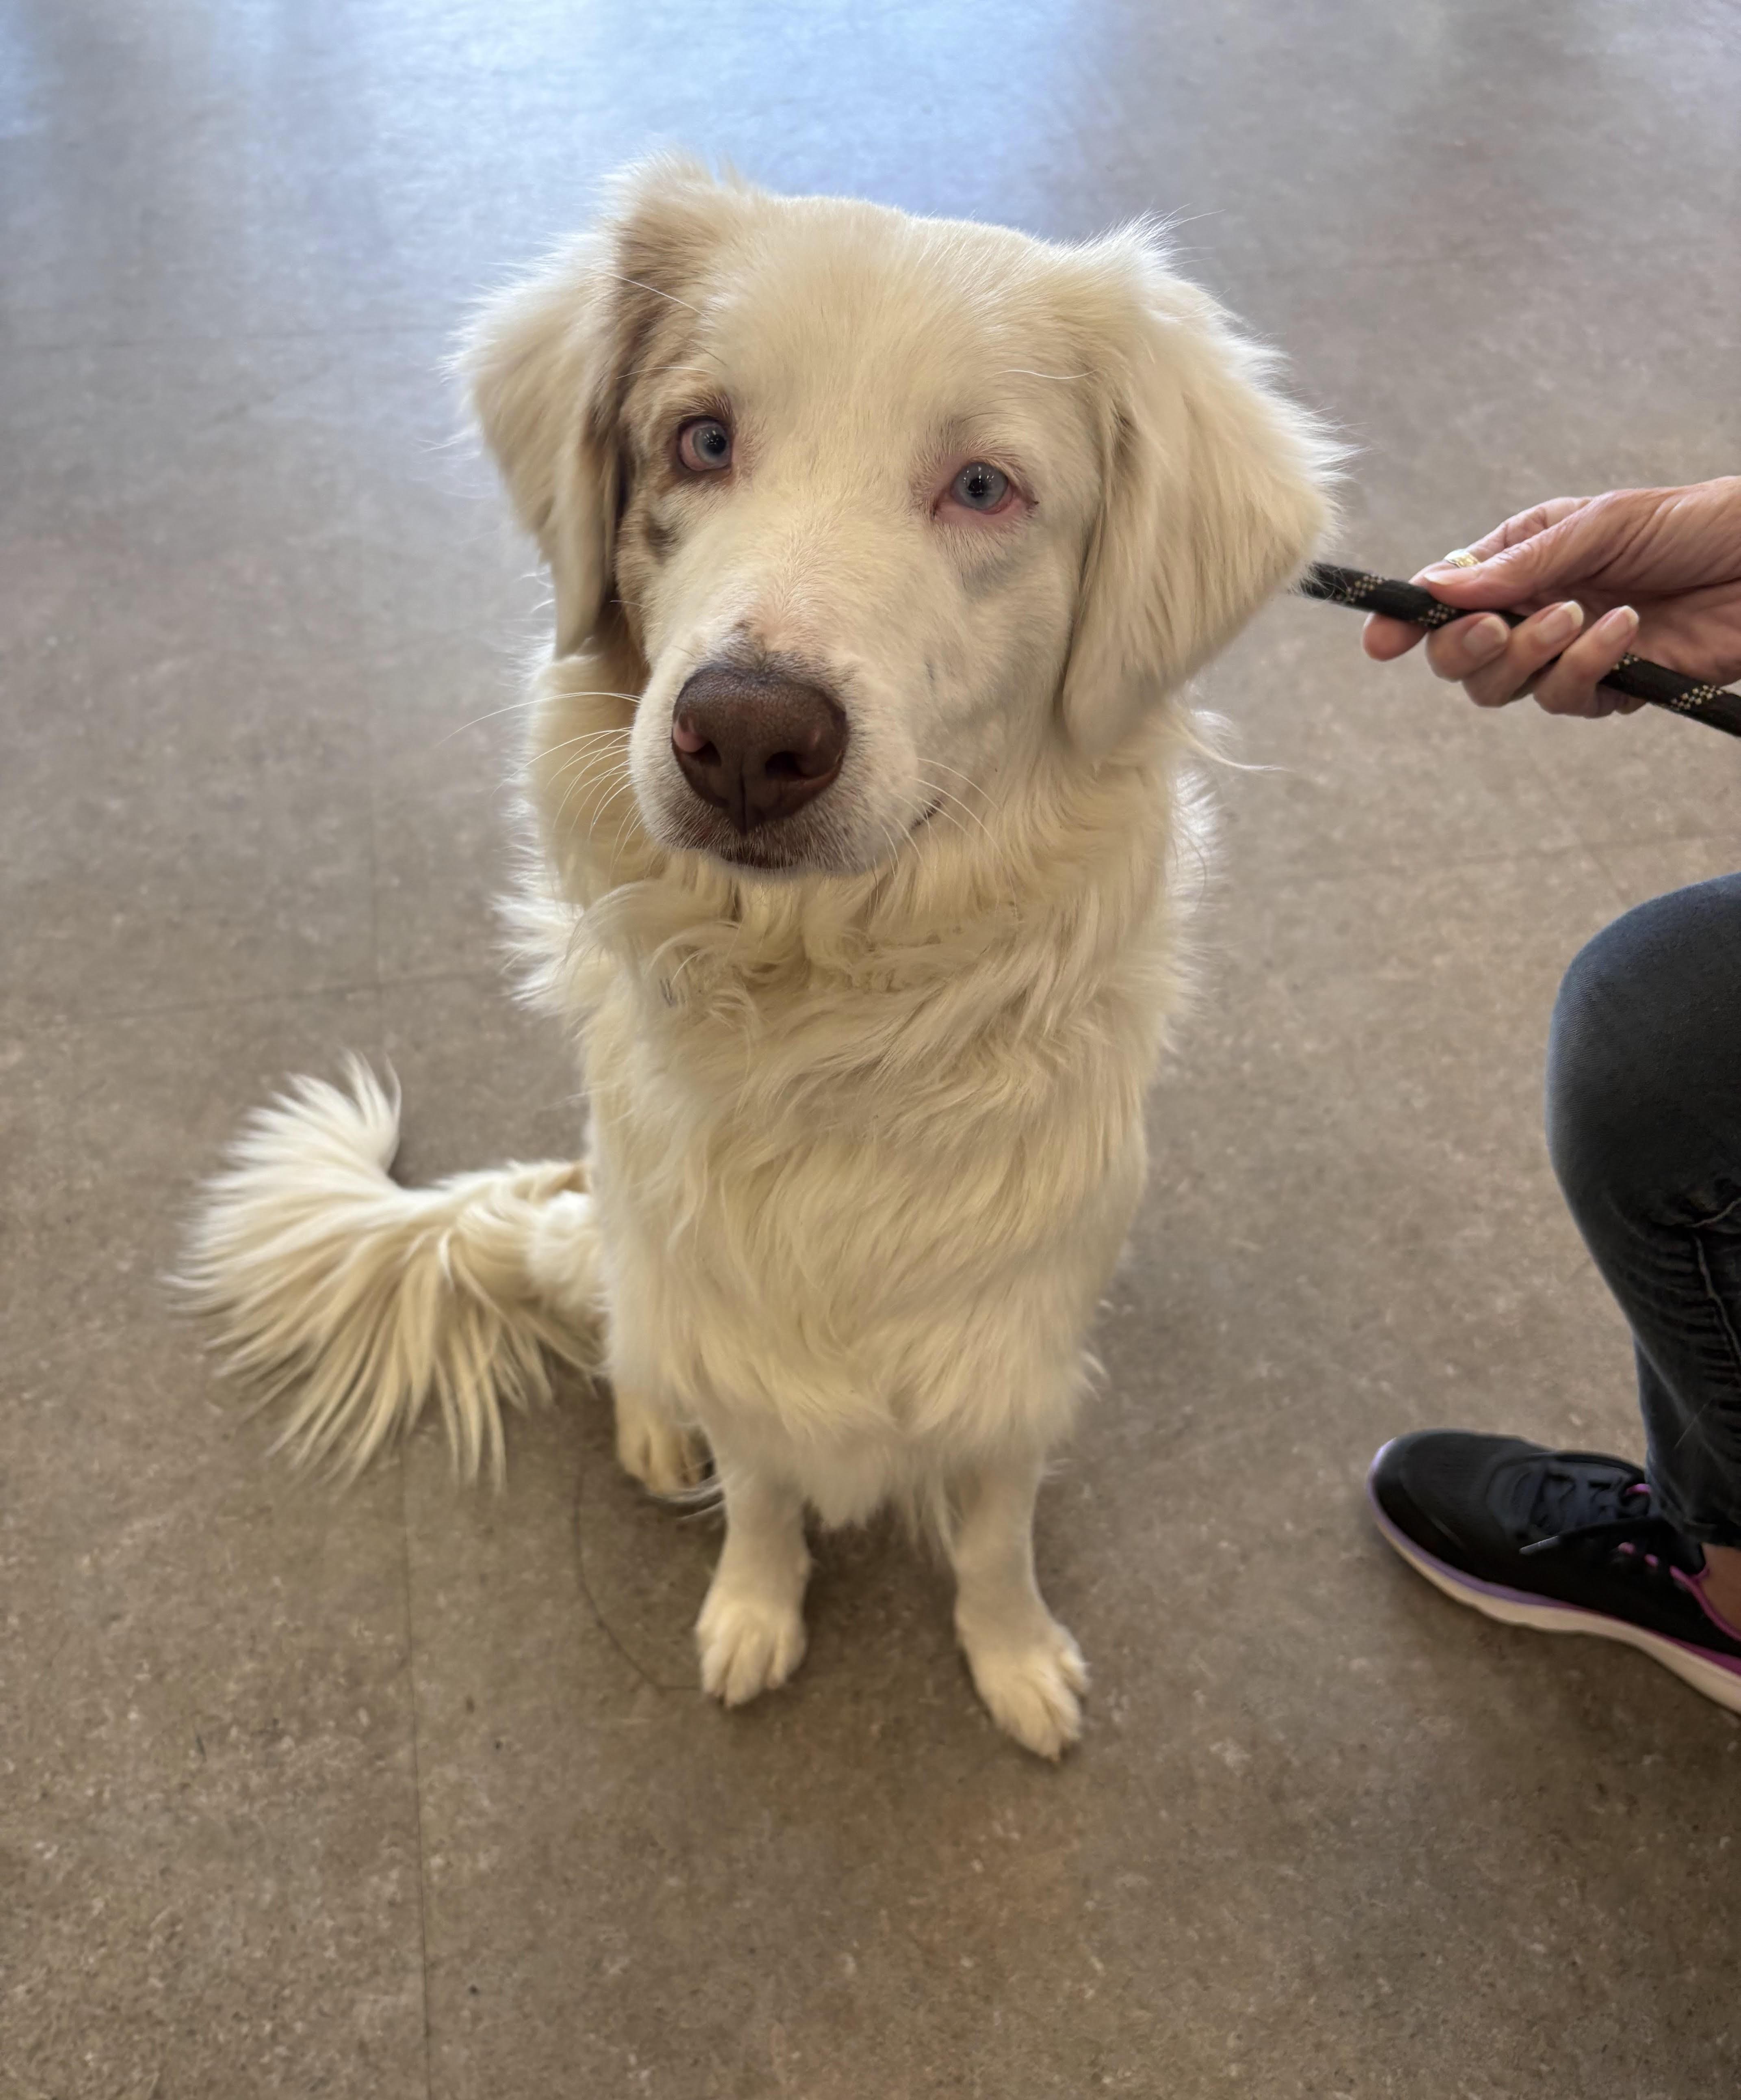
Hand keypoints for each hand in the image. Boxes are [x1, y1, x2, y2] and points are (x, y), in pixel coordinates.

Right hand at [1361, 477, 1740, 716]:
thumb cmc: (1694, 525)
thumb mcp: (1600, 525)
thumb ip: (1520, 564)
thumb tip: (1440, 586)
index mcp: (1522, 561)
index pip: (1446, 597)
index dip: (1406, 621)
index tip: (1383, 639)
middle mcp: (1534, 610)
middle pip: (1460, 657)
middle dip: (1468, 647)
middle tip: (1499, 627)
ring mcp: (1568, 654)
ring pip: (1503, 688)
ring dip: (1532, 657)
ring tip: (1582, 617)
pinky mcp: (1610, 688)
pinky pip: (1568, 699)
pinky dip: (1588, 668)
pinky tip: (1626, 632)